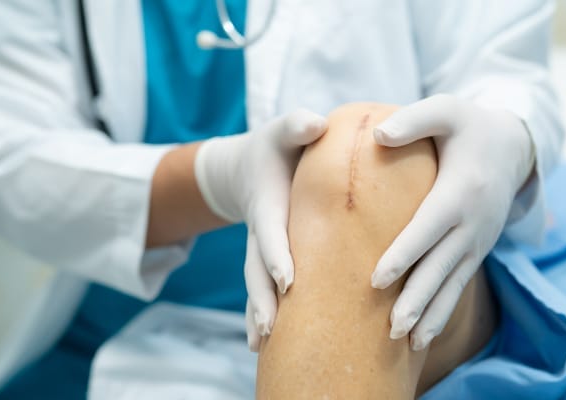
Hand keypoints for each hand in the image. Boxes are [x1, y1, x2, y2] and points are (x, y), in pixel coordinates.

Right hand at [194, 110, 327, 350]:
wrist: (249, 166)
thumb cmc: (277, 147)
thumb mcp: (284, 130)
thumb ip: (296, 126)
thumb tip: (316, 123)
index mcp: (269, 202)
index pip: (271, 231)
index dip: (277, 254)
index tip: (287, 279)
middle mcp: (261, 231)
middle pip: (256, 268)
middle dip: (262, 298)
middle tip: (272, 327)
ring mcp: (261, 249)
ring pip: (255, 285)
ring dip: (258, 313)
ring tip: (263, 345)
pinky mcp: (268, 260)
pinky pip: (262, 290)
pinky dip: (260, 315)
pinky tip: (265, 345)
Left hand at [370, 94, 534, 350]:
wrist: (514, 145)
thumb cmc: (468, 125)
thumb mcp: (446, 109)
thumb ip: (414, 119)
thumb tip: (378, 136)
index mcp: (459, 191)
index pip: (427, 228)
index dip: (403, 254)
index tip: (377, 279)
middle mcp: (472, 223)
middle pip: (440, 267)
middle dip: (416, 299)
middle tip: (391, 328)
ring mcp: (478, 240)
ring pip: (452, 284)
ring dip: (431, 315)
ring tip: (407, 344)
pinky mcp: (478, 250)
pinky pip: (460, 285)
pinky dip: (443, 311)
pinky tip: (423, 336)